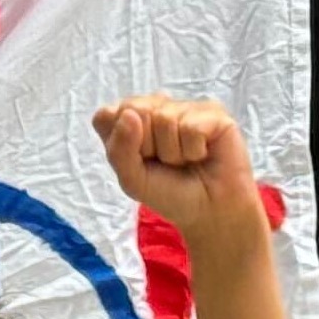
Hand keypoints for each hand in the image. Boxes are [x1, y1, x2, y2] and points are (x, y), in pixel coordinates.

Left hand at [94, 94, 261, 241]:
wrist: (210, 212)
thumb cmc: (169, 192)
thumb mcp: (132, 179)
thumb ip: (120, 149)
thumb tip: (130, 114)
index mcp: (129, 118)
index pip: (106, 115)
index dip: (120, 143)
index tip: (139, 161)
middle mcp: (156, 106)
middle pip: (134, 111)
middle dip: (147, 147)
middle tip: (166, 162)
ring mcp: (184, 107)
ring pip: (164, 119)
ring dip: (173, 153)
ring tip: (185, 161)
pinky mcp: (212, 112)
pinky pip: (191, 127)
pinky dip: (194, 150)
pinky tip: (202, 155)